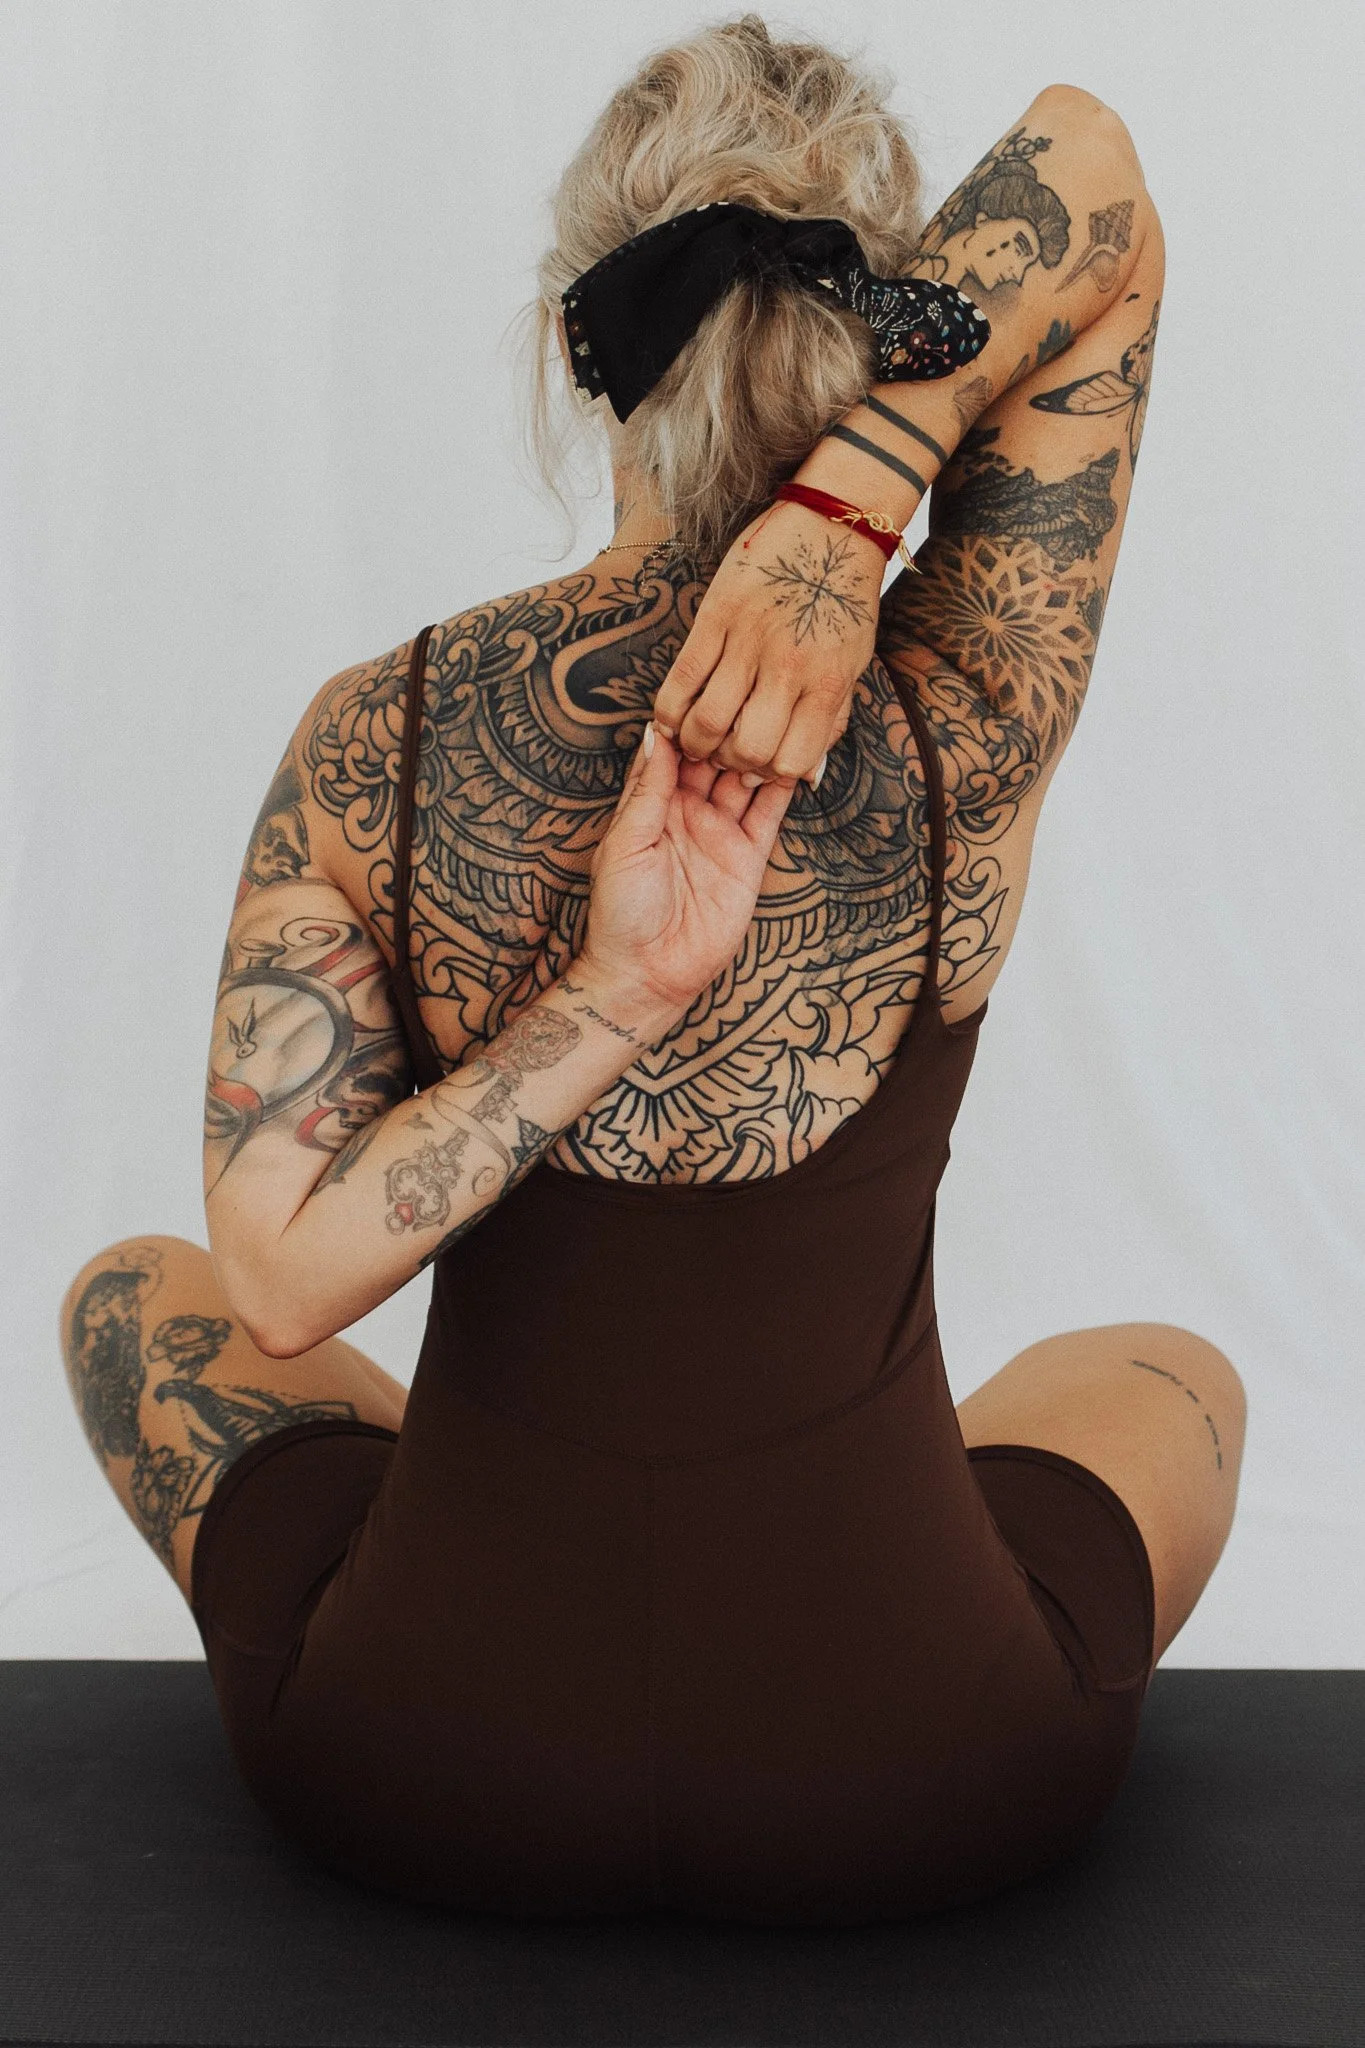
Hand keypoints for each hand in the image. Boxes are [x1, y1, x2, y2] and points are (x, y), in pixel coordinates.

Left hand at [579, 723, 795, 1014]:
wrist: (648, 973)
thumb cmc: (620, 912)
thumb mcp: (626, 842)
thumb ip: (648, 789)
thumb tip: (654, 731)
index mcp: (651, 803)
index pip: (673, 748)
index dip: (688, 719)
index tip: (705, 686)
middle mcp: (688, 811)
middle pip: (714, 756)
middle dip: (729, 728)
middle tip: (747, 697)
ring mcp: (721, 832)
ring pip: (745, 778)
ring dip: (757, 751)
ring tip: (773, 719)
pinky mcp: (749, 857)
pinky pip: (770, 814)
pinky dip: (783, 786)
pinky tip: (796, 757)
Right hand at [651, 498, 884, 786]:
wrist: (833, 524)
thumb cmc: (845, 599)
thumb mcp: (854, 664)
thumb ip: (830, 720)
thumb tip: (807, 775)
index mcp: (827, 683)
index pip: (790, 761)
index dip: (770, 775)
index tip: (759, 767)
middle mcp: (789, 667)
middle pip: (746, 748)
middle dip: (731, 763)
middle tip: (724, 755)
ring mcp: (749, 641)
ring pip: (708, 719)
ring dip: (696, 742)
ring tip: (696, 741)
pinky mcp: (716, 615)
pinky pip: (683, 677)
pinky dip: (669, 709)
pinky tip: (670, 719)